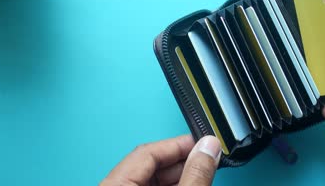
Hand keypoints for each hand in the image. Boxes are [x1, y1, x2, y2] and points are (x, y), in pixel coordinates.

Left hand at [100, 135, 220, 185]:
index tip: (203, 143)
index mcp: (115, 185)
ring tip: (202, 175)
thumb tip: (208, 148)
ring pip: (152, 180)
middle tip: (207, 159)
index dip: (178, 144)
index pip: (147, 151)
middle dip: (182, 162)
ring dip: (180, 177)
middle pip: (150, 165)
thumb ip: (195, 174)